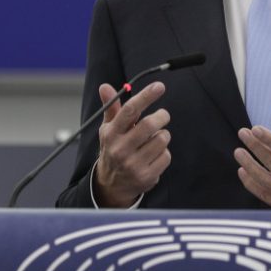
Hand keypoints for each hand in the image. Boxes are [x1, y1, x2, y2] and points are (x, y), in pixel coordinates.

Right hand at [93, 81, 170, 207]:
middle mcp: (120, 149)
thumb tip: (105, 86)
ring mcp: (133, 164)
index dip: (146, 96)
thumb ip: (111, 107)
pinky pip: (166, 156)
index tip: (159, 86)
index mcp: (111, 134)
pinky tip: (154, 155)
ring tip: (155, 138)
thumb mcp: (109, 129)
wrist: (112, 185)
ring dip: (163, 135)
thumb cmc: (114, 149)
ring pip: (161, 139)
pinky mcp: (146, 176)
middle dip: (162, 116)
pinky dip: (164, 152)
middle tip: (163, 115)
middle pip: (149, 125)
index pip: (129, 110)